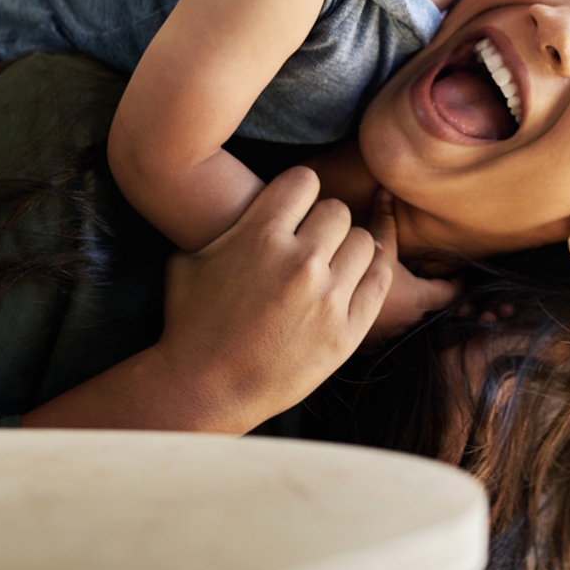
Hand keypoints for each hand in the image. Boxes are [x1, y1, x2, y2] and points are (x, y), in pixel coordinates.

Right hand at [149, 166, 392, 431]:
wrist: (206, 388)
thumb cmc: (192, 323)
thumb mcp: (190, 260)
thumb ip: (226, 224)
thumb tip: (242, 200)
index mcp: (260, 237)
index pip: (305, 180)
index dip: (299, 192)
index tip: (294, 208)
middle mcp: (300, 262)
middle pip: (338, 211)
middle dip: (323, 222)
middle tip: (311, 240)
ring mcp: (327, 298)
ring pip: (364, 242)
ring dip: (347, 248)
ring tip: (330, 264)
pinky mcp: (346, 332)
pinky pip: (379, 281)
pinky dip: (370, 273)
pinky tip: (354, 276)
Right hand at [363, 191, 460, 343]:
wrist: (320, 320)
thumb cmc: (352, 283)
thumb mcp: (373, 248)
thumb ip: (383, 222)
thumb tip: (387, 191)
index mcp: (418, 299)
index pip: (450, 292)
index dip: (456, 280)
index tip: (456, 270)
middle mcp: (408, 322)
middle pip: (429, 306)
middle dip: (430, 290)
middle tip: (428, 271)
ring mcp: (387, 336)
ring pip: (405, 319)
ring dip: (405, 305)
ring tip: (399, 285)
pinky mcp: (366, 343)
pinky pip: (382, 330)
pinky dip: (382, 317)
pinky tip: (370, 305)